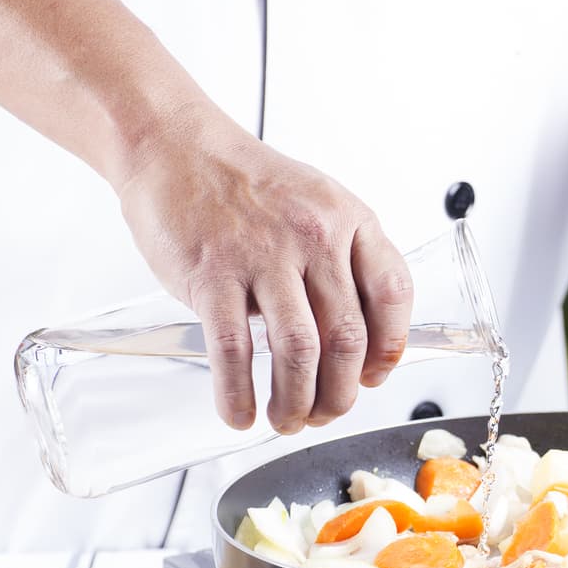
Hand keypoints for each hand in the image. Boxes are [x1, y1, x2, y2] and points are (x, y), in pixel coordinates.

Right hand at [116, 102, 412, 433]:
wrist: (176, 148)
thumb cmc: (246, 186)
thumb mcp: (317, 206)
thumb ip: (343, 262)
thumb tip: (361, 338)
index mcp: (348, 221)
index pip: (392, 294)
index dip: (389, 349)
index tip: (375, 377)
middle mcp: (314, 237)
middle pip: (347, 338)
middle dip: (340, 393)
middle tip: (325, 412)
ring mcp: (263, 256)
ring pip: (299, 352)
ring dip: (296, 402)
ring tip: (286, 419)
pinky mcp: (212, 274)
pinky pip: (234, 351)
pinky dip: (238, 394)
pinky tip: (239, 412)